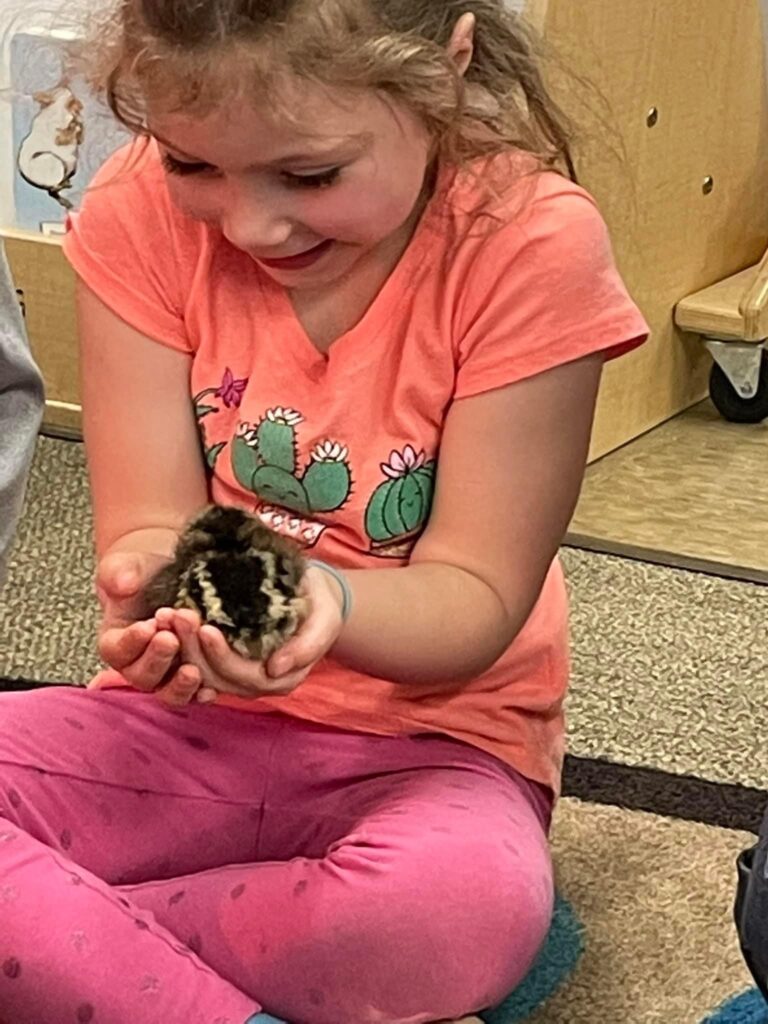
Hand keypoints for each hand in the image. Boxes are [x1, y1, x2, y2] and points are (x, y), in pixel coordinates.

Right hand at [95, 550, 197, 704]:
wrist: (169, 573)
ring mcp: (167, 673)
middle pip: (141, 676)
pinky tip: (212, 690)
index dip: (130, 642)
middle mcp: (139, 663)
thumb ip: (119, 573)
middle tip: (171, 639)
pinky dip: (202, 694)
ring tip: (191, 671)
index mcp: (116, 641)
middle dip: (157, 659)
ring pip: (167, 692)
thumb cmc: (143, 571)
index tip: (147, 627)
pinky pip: (195, 693)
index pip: (116, 650)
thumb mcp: (128, 565)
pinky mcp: (192, 674)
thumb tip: (124, 584)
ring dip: (179, 685)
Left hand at [155, 564, 346, 704]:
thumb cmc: (321, 605)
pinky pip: (196, 660)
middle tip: (175, 614)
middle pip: (216, 676)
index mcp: (282, 678)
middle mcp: (257, 683)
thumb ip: (306, 646)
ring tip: (166, 615)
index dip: (220, 655)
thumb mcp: (325, 620)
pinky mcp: (223, 660)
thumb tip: (274, 668)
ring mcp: (237, 674)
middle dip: (192, 648)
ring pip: (201, 671)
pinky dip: (180, 644)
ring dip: (180, 646)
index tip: (203, 626)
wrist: (313, 595)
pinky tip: (166, 622)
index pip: (243, 675)